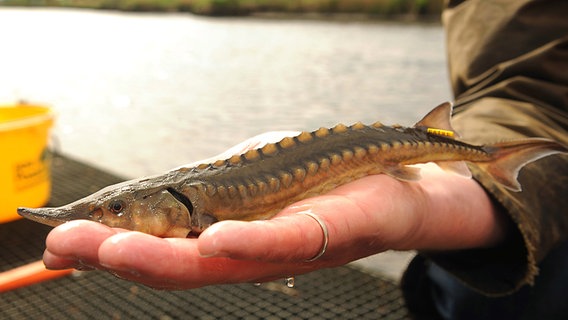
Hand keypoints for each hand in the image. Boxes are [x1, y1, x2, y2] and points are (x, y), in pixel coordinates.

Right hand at [43, 132, 504, 288]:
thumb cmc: (317, 176)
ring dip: (164, 257)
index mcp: (230, 237)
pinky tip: (214, 239)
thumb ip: (205, 188)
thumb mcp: (249, 174)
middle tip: (63, 247)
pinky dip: (249, 241)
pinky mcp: (330, 231)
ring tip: (110, 249)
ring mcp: (291, 249)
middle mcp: (253, 253)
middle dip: (119, 256)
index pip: (163, 246)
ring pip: (223, 260)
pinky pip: (288, 240)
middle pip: (180, 262)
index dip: (113, 244)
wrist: (400, 180)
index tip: (60, 238)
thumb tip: (149, 197)